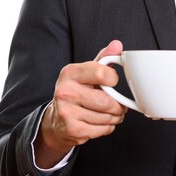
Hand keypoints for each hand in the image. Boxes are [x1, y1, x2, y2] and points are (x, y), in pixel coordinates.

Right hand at [34, 40, 127, 167]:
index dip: (113, 79)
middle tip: (118, 104)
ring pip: (107, 117)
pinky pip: (103, 129)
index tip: (111, 82)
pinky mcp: (72, 130)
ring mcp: (67, 112)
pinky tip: (100, 122)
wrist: (56, 119)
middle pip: (107, 101)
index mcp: (70, 73)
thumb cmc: (77, 91)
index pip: (102, 73)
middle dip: (118, 105)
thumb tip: (117, 45)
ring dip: (115, 117)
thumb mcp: (87, 72)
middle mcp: (65, 92)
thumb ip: (104, 58)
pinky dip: (108, 127)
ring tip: (109, 113)